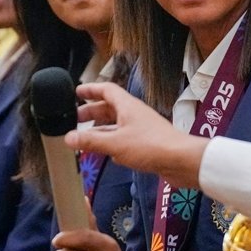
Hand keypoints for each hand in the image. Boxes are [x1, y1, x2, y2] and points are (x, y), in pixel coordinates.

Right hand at [67, 82, 206, 188]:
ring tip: (85, 138)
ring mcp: (140, 129)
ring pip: (115, 125)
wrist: (181, 161)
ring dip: (100, 130)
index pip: (107, 90)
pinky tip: (105, 153)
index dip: (91, 89)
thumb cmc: (152, 146)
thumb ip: (90, 141)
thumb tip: (69, 138)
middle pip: (109, 108)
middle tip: (75, 119)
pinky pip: (123, 139)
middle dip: (91, 112)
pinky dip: (111, 143)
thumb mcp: (115, 143)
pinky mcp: (145, 143)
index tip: (77, 92)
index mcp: (127, 106)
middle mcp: (134, 114)